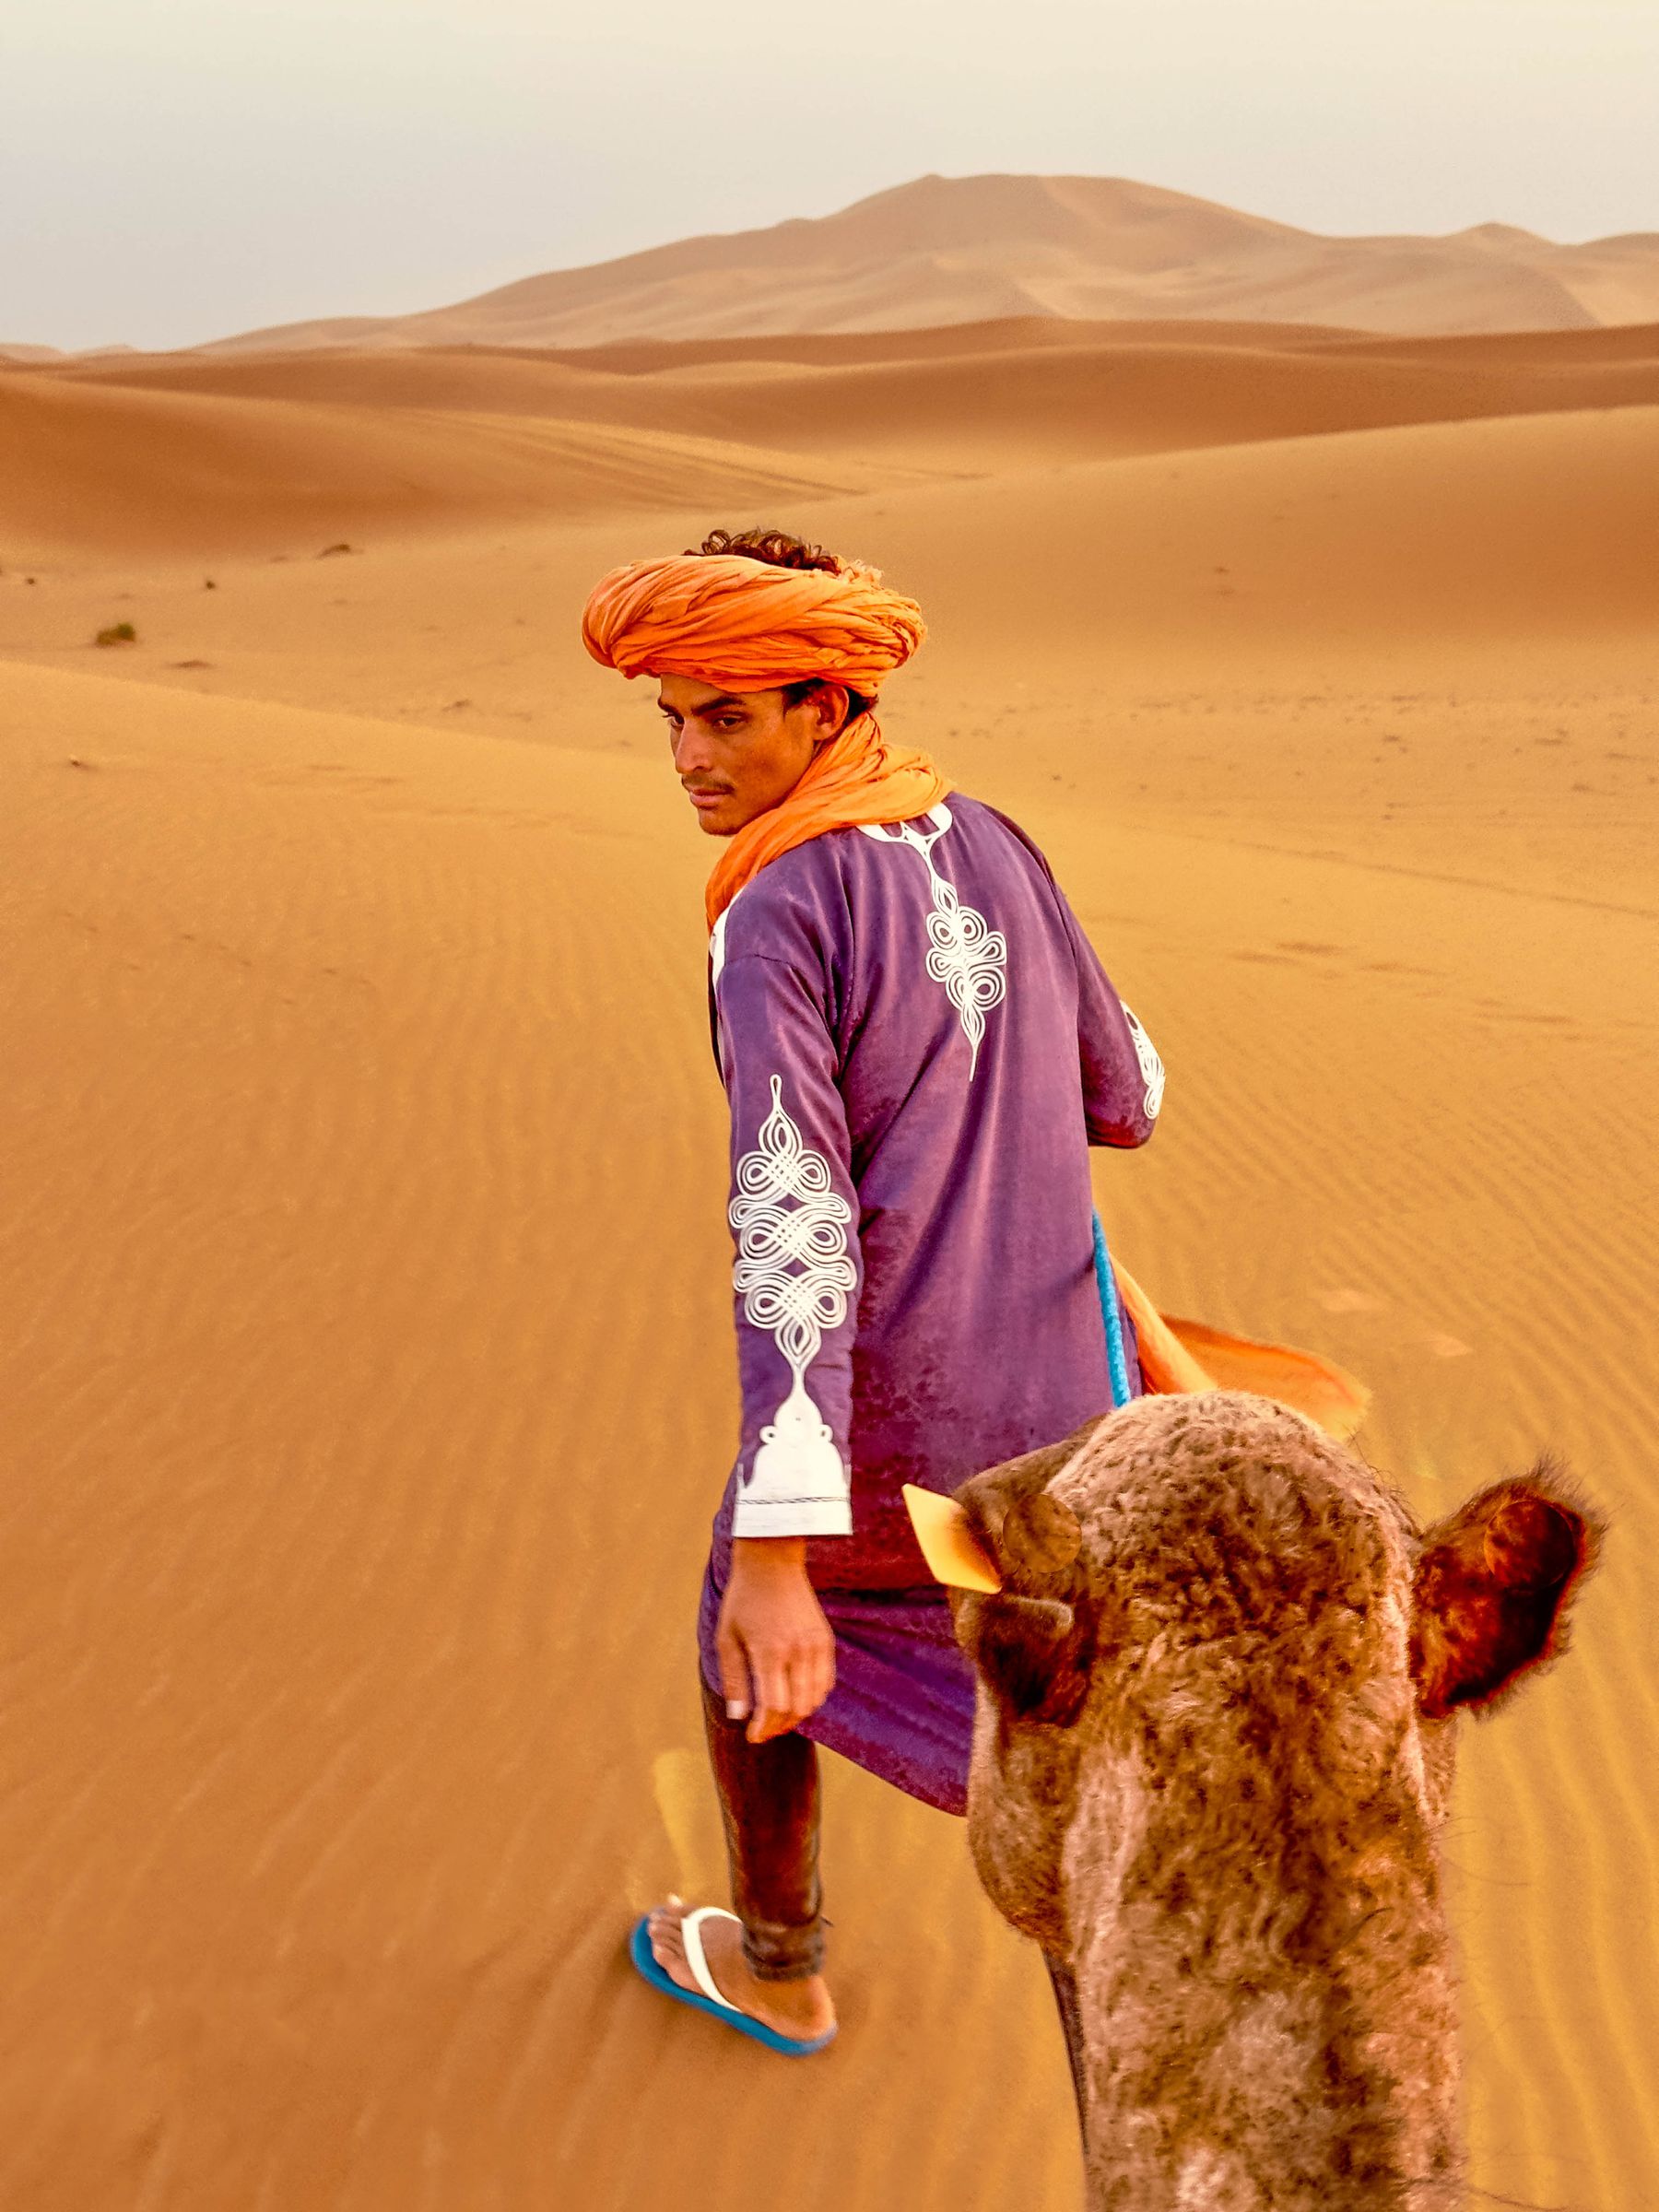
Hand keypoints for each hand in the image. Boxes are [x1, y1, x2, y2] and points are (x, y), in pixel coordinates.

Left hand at [716, 1538, 836, 1745]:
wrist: (772, 1562)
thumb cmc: (743, 1600)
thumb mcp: (727, 1638)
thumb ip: (734, 1679)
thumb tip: (738, 1717)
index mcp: (769, 1652)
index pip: (773, 1707)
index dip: (763, 1729)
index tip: (752, 1737)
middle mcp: (797, 1651)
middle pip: (796, 1708)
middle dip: (779, 1726)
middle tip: (763, 1731)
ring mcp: (816, 1645)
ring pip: (815, 1699)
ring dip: (797, 1715)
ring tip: (778, 1717)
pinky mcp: (826, 1640)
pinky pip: (826, 1681)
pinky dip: (813, 1697)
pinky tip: (796, 1697)